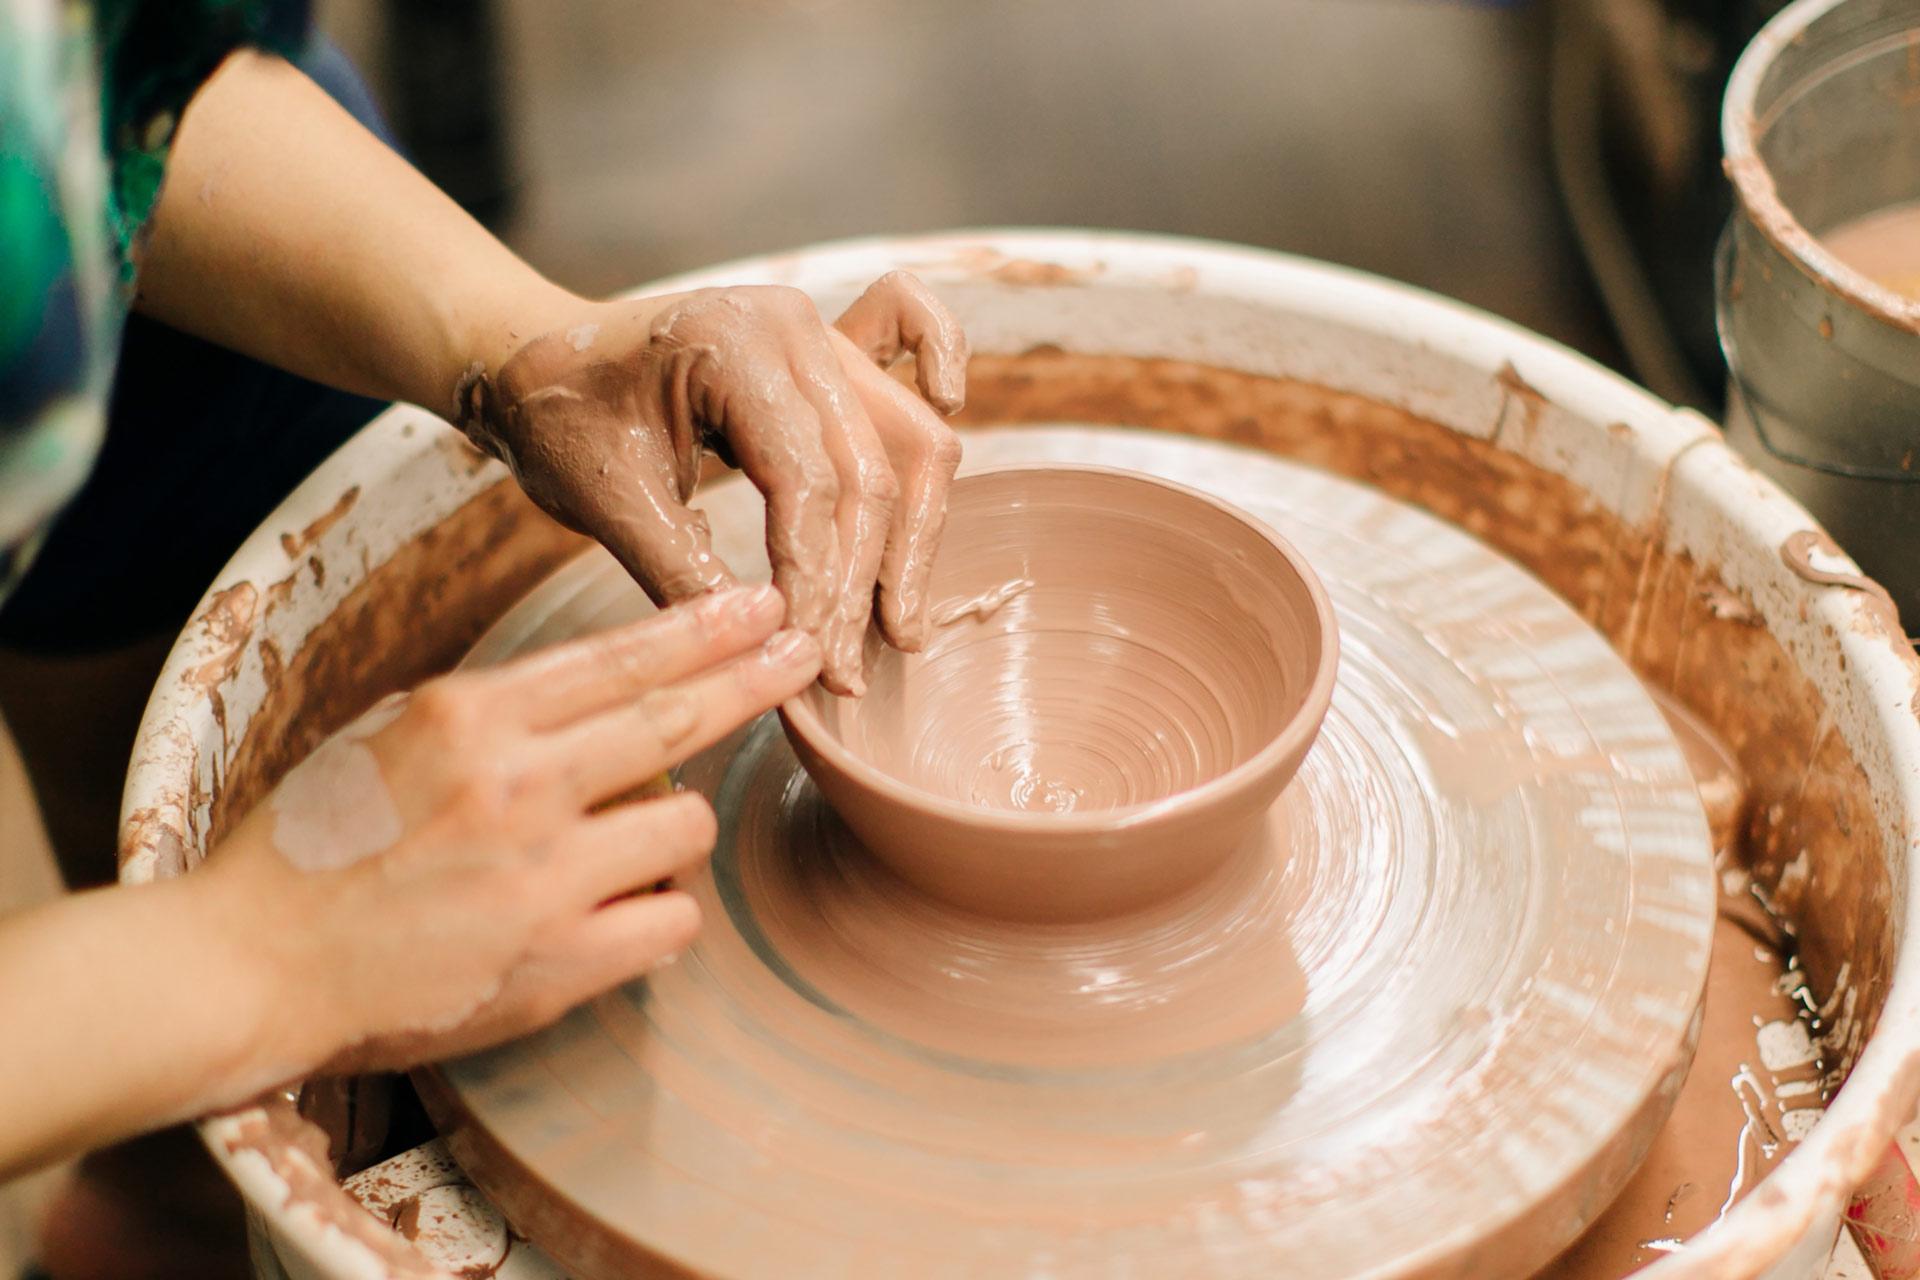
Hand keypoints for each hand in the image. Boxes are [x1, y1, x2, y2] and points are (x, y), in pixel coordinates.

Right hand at [201, 585, 816, 1074]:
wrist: (251, 968)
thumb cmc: (311, 847)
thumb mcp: (387, 737)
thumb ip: (492, 713)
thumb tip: (592, 696)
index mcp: (469, 716)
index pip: (619, 656)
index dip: (705, 629)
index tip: (761, 607)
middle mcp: (516, 785)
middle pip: (676, 717)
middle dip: (754, 679)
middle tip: (803, 654)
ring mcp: (544, 876)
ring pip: (686, 823)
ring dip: (671, 830)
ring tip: (615, 851)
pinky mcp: (560, 962)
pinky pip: (674, 922)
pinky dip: (655, 914)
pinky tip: (611, 916)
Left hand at [454, 272, 967, 695]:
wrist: (530, 358)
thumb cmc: (557, 418)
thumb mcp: (607, 501)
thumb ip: (684, 572)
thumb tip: (763, 652)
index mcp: (734, 343)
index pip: (811, 481)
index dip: (820, 580)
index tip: (812, 661)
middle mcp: (793, 325)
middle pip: (875, 466)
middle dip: (867, 579)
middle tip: (848, 671)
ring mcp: (816, 327)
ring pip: (909, 432)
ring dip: (915, 531)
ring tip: (900, 624)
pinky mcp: (822, 342)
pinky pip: (906, 329)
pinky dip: (942, 359)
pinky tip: (951, 405)